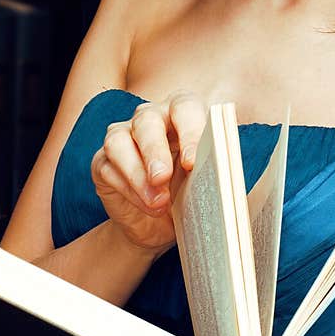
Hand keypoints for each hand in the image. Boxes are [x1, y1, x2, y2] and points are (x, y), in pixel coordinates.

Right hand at [90, 90, 207, 255]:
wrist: (161, 227)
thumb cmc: (191, 195)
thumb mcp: (210, 185)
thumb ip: (219, 173)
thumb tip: (231, 175)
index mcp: (183, 115)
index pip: (185, 108)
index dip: (189, 131)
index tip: (192, 162)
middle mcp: (151, 119)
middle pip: (147, 119)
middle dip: (155, 150)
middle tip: (163, 178)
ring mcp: (123, 137)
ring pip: (119, 139)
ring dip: (137, 172)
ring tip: (157, 202)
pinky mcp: (103, 161)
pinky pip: (108, 166)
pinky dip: (128, 188)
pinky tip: (145, 206)